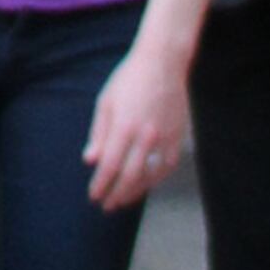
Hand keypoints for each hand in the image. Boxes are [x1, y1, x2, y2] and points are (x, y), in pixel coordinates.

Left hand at [83, 43, 191, 208]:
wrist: (162, 63)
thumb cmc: (128, 80)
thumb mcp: (105, 102)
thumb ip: (98, 134)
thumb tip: (90, 160)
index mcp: (123, 127)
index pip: (110, 165)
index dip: (101, 184)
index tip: (94, 196)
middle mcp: (145, 136)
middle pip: (130, 175)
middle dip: (117, 194)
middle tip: (107, 206)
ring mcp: (164, 136)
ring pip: (151, 174)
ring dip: (137, 190)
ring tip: (125, 200)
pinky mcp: (178, 134)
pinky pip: (168, 164)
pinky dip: (158, 177)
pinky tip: (148, 183)